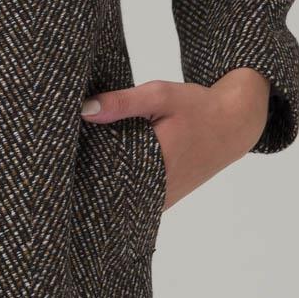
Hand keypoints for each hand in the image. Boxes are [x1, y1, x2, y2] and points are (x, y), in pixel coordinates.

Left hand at [79, 68, 269, 208]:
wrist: (234, 123)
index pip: (104, 176)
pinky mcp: (167, 200)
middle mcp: (158, 189)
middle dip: (89, 177)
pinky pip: (136, 201)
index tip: (64, 158)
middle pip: (110, 192)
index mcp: (155, 163)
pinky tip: (108, 172)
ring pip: (123, 200)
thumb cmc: (197, 107)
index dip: (81, 168)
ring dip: (105, 185)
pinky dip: (121, 189)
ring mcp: (163, 199)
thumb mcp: (160, 95)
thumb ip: (122, 103)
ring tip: (82, 167)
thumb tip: (84, 110)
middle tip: (69, 161)